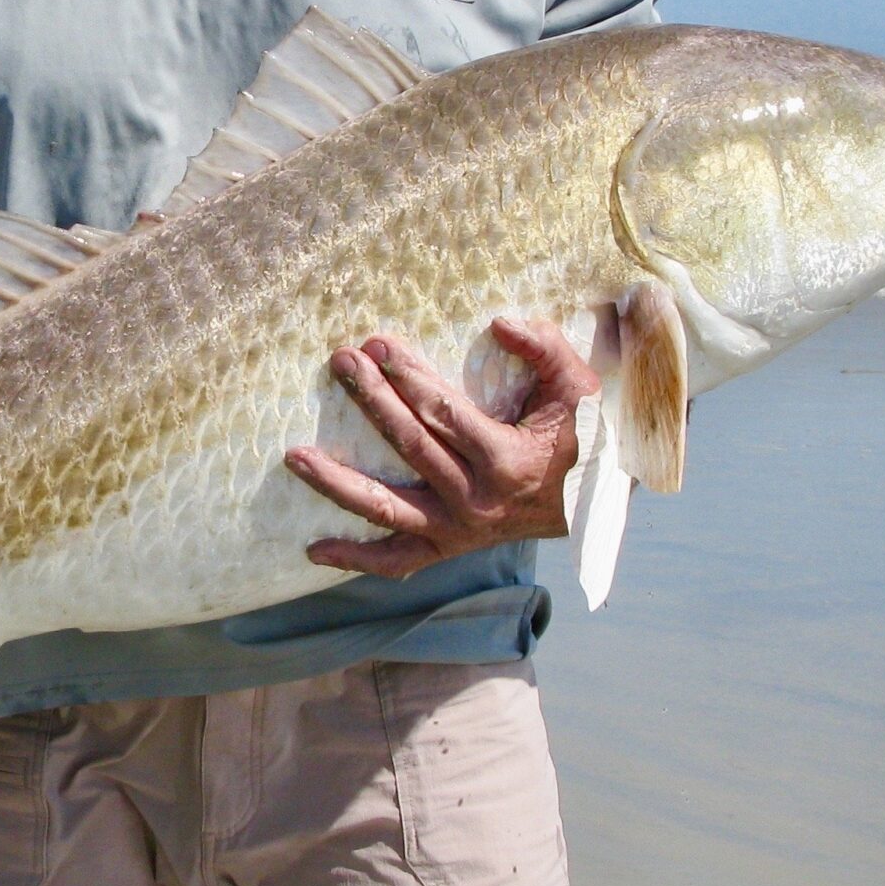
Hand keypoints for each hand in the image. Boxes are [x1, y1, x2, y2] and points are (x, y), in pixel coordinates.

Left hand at [286, 318, 600, 578]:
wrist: (589, 503)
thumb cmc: (581, 437)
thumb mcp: (576, 387)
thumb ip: (545, 348)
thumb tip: (501, 323)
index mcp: (507, 462)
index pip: (445, 414)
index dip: (410, 378)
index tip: (378, 346)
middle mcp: (476, 502)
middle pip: (411, 447)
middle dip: (373, 400)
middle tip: (343, 363)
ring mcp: (457, 530)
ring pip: (388, 509)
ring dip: (337, 483)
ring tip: (295, 456)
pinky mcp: (447, 548)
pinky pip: (397, 562)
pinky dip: (356, 558)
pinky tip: (314, 548)